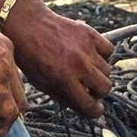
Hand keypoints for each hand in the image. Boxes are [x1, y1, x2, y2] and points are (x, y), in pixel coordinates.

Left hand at [5, 0, 113, 117]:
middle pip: (105, 88)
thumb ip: (65, 97)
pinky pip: (109, 50)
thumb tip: (84, 108)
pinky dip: (103, 54)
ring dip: (99, 73)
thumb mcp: (43, 84)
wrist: (27, 26)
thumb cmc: (31, 57)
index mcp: (65, 81)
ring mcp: (86, 49)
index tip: (95, 108)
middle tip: (89, 87)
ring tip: (86, 68)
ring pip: (108, 70)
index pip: (91, 106)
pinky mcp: (90, 34)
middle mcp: (78, 66)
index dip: (94, 111)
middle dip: (98, 92)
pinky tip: (91, 54)